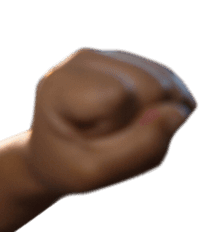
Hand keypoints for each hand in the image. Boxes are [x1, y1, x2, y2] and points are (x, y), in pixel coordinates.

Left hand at [27, 47, 196, 196]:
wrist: (53, 155)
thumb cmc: (67, 165)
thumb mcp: (92, 173)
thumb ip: (139, 148)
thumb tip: (178, 111)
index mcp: (60, 84)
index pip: (117, 95)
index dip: (113, 128)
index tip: (81, 138)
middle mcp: (85, 60)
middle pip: (153, 87)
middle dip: (140, 125)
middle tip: (101, 139)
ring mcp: (111, 57)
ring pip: (168, 86)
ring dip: (153, 120)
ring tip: (115, 131)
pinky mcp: (136, 63)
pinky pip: (174, 89)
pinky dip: (162, 115)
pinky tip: (132, 122)